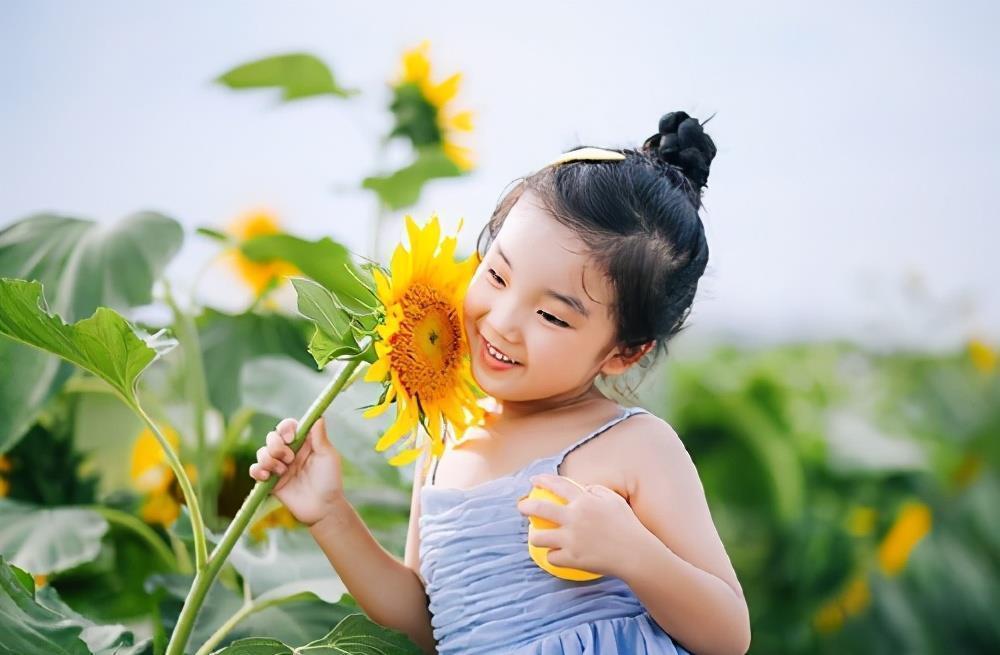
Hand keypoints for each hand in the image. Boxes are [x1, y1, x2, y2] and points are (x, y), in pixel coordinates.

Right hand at [248, 417, 345, 525]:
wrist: (323, 507)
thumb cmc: (330, 480)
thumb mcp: (328, 457)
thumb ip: (320, 437)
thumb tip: (318, 416)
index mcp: (303, 443)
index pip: (288, 427)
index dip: (285, 428)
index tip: (291, 437)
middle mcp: (289, 452)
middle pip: (272, 437)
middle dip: (276, 445)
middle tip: (289, 459)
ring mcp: (278, 466)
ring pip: (261, 452)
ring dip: (269, 460)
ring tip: (283, 472)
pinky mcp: (270, 481)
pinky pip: (254, 470)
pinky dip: (257, 470)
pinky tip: (266, 476)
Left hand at [516, 474, 651, 578]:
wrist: (635, 554)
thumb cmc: (627, 526)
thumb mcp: (614, 501)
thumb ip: (597, 491)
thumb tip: (584, 488)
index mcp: (584, 501)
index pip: (558, 486)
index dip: (543, 481)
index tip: (533, 480)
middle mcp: (574, 518)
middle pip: (540, 509)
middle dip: (526, 507)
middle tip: (521, 507)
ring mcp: (571, 539)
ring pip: (539, 537)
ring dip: (536, 536)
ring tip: (536, 536)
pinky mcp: (571, 558)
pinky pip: (552, 556)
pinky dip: (553, 555)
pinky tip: (556, 554)